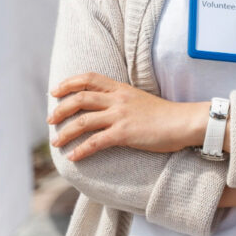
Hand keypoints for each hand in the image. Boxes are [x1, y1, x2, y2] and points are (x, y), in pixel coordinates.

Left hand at [48, 73, 203, 161]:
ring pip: (83, 121)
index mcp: (122, 89)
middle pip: (80, 98)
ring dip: (65, 133)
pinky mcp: (125, 134)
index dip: (69, 82)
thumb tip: (106, 107)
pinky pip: (95, 142)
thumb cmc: (166, 114)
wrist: (184, 122)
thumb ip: (122, 100)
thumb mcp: (140, 99)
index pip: (89, 78)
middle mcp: (118, 99)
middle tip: (50, 120)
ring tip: (56, 142)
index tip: (56, 91)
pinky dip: (81, 150)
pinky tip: (73, 157)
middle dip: (60, 109)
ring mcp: (121, 116)